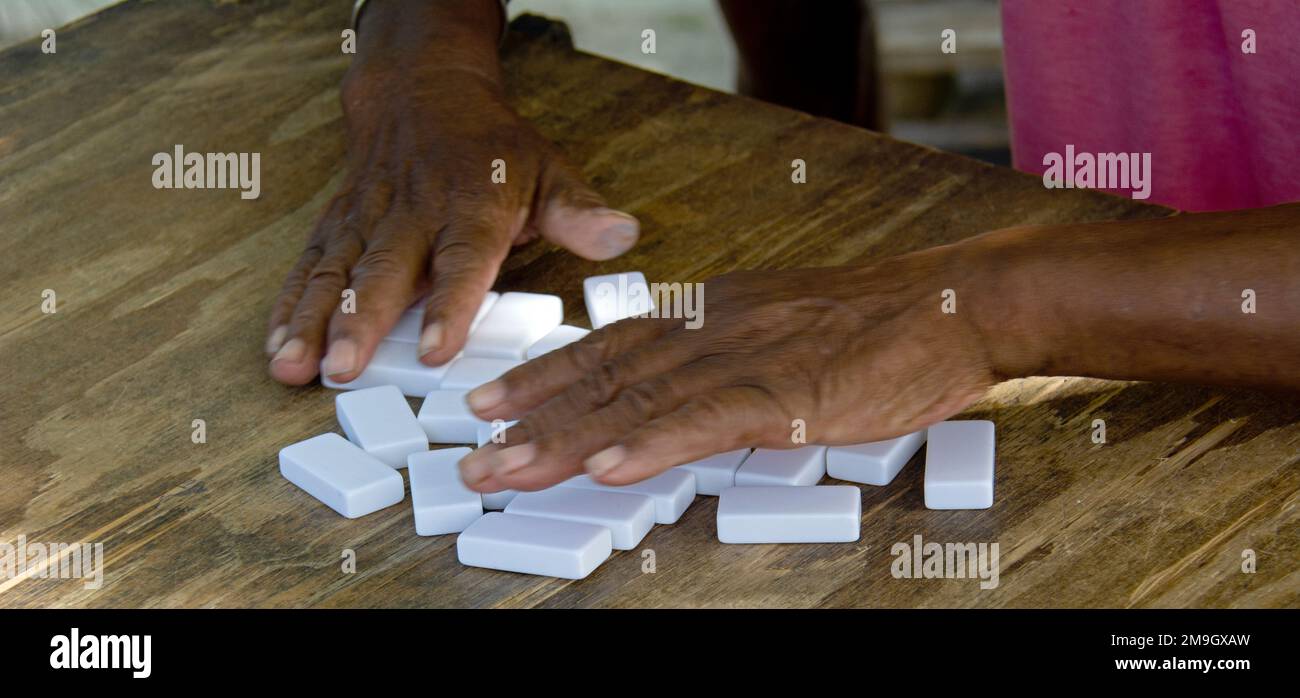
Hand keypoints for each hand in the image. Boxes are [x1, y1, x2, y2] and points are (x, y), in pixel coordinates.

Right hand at [265, 58, 637, 384]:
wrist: (423, 89)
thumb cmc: (495, 149)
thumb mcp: (548, 171)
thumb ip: (579, 213)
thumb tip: (623, 236)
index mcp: (472, 208)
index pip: (461, 261)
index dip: (449, 306)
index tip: (437, 351)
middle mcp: (413, 214)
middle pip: (382, 271)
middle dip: (359, 321)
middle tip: (342, 369)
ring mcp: (368, 218)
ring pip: (333, 269)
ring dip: (310, 319)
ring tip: (291, 367)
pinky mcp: (338, 222)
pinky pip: (308, 262)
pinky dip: (288, 303)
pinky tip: (274, 343)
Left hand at [457, 245, 1005, 491]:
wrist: (953, 304)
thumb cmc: (876, 324)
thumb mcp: (783, 329)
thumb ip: (728, 355)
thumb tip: (684, 395)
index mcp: (711, 313)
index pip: (611, 346)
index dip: (546, 376)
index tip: (494, 403)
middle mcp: (712, 328)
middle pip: (606, 376)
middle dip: (532, 418)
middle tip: (474, 453)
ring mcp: (746, 357)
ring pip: (637, 400)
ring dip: (565, 437)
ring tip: (507, 468)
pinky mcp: (786, 391)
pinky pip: (704, 420)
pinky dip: (650, 444)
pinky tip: (604, 466)